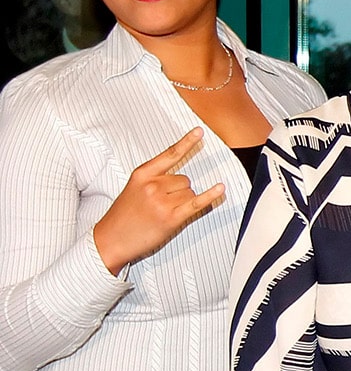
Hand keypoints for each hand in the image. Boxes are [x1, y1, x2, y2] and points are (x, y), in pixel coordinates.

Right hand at [92, 128, 224, 273]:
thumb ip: (154, 178)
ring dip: (182, 202)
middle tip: (159, 205)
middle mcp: (153, 185)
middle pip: (185, 179)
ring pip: (190, 193)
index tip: (199, 131)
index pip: (170, 154)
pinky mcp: (171, 217)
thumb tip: (182, 178)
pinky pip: (196, 203)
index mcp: (142, 174)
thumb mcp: (133, 188)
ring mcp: (162, 201)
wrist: (110, 240)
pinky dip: (210, 196)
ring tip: (162, 213)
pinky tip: (220, 188)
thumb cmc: (123, 215)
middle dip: (178, 191)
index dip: (187, 142)